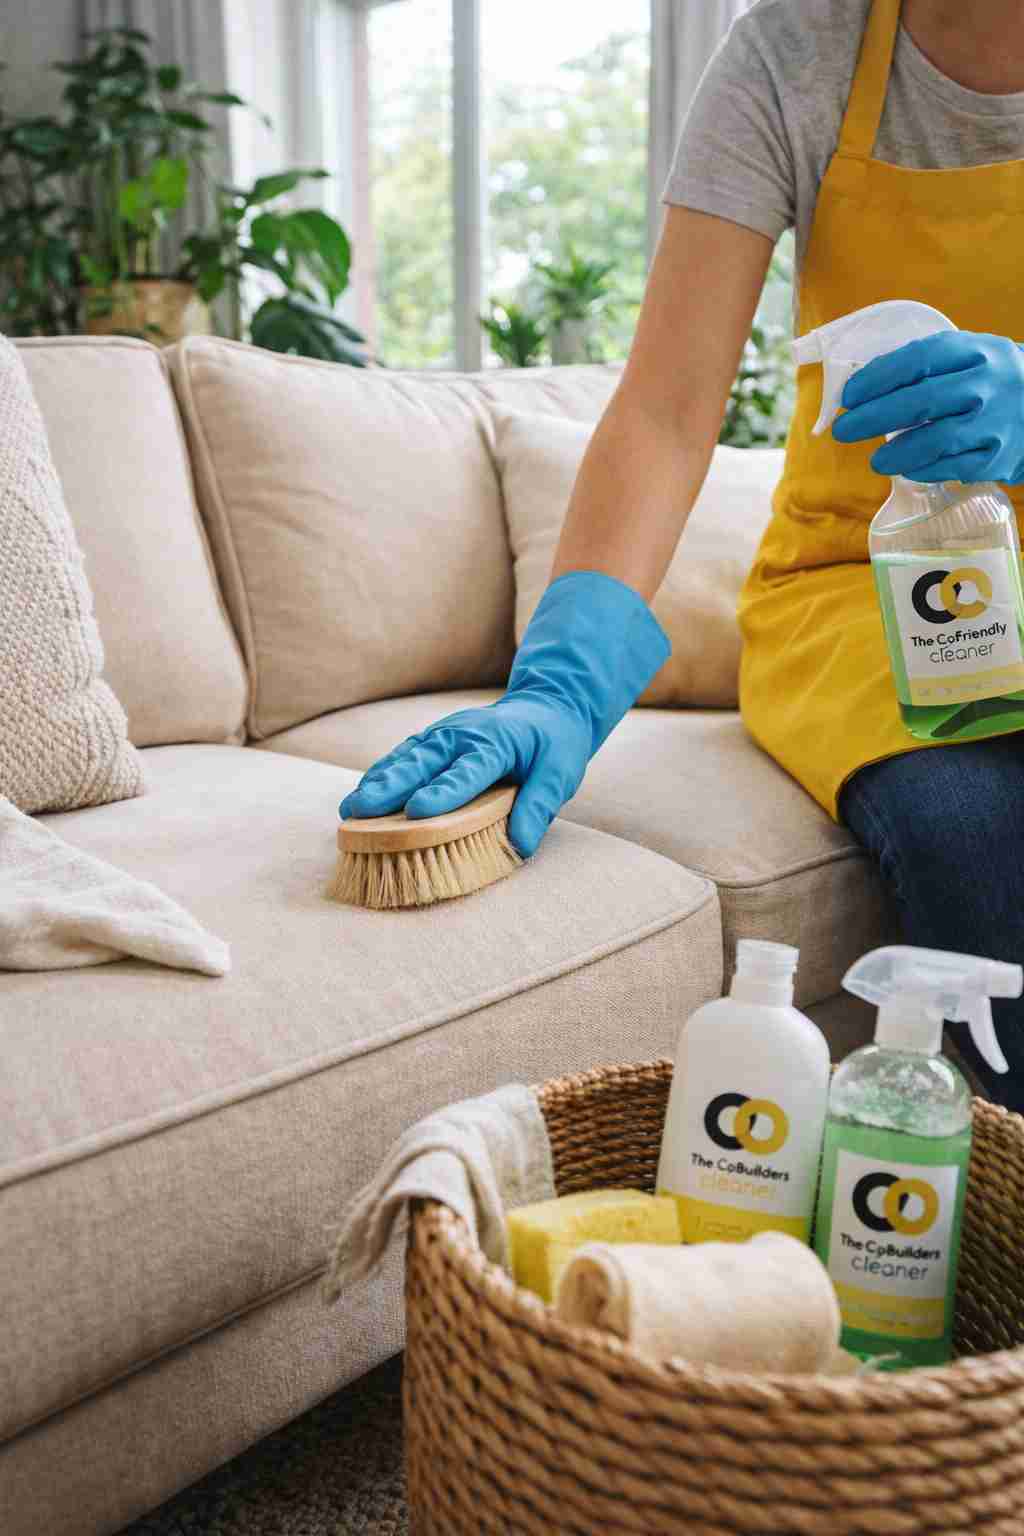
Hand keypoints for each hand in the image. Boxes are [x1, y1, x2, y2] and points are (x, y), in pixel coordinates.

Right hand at [339, 570, 669, 857]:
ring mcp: (445, 734)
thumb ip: (539, 807)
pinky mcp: (434, 740)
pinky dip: (381, 774)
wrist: (546, 706)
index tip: (417, 812)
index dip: (443, 792)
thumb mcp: (559, 774)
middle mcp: (463, 734)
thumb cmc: (553, 746)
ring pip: (406, 758)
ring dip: (377, 782)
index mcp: (496, 743)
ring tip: (350, 808)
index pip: (467, 771)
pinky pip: (403, 757)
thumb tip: (520, 845)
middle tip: (361, 811)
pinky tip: (361, 794)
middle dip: (391, 787)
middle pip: (423, 763)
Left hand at [832, 330, 1023, 483]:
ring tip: (876, 461)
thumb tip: (865, 390)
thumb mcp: (974, 358)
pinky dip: (923, 470)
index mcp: (978, 351)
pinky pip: (951, 468)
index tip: (849, 395)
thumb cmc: (997, 382)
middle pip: (920, 401)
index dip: (878, 377)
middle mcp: (988, 385)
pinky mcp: (999, 458)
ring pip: (934, 441)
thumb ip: (930, 367)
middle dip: (872, 417)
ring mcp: (996, 423)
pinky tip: (908, 468)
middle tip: (844, 430)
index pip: (919, 359)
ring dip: (895, 454)